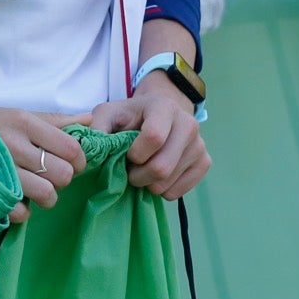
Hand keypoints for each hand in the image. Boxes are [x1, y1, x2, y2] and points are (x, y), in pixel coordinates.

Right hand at [0, 107, 90, 220]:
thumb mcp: (20, 115)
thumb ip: (56, 121)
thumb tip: (90, 121)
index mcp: (24, 122)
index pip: (71, 148)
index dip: (79, 160)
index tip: (71, 162)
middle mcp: (14, 145)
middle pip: (63, 174)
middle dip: (62, 178)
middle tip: (50, 174)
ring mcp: (0, 170)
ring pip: (46, 195)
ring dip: (46, 196)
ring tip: (36, 189)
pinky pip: (20, 212)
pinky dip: (22, 209)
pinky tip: (17, 198)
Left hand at [89, 79, 209, 198]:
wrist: (160, 114)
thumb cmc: (130, 116)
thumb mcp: (109, 113)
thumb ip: (98, 128)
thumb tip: (93, 150)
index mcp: (164, 107)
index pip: (153, 138)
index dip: (135, 154)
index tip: (127, 154)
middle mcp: (188, 124)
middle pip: (162, 166)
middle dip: (139, 175)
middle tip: (130, 170)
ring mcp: (199, 144)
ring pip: (169, 181)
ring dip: (149, 184)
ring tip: (142, 170)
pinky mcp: (205, 161)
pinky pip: (180, 191)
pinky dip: (163, 190)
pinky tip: (156, 177)